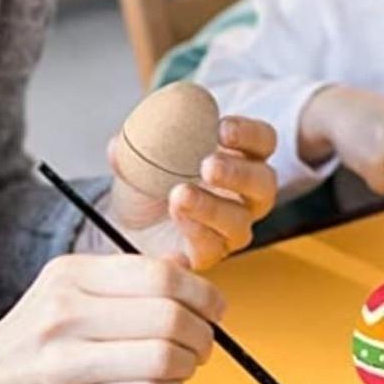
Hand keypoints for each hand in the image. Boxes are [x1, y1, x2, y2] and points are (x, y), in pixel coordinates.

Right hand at [0, 254, 224, 383]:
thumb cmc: (27, 340)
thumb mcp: (66, 290)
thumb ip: (125, 277)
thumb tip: (185, 263)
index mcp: (73, 275)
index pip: (161, 274)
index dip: (203, 292)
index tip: (214, 307)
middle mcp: (68, 312)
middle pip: (170, 315)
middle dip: (203, 333)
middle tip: (203, 343)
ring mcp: (68, 361)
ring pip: (165, 357)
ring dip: (189, 366)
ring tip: (182, 367)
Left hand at [107, 116, 276, 269]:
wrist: (127, 220)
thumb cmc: (148, 180)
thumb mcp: (138, 154)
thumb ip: (135, 144)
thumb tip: (119, 143)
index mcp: (239, 159)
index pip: (263, 142)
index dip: (250, 135)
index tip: (221, 129)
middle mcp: (245, 195)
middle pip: (264, 184)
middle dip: (238, 174)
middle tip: (207, 166)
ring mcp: (231, 228)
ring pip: (240, 223)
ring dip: (212, 208)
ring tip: (180, 195)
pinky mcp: (211, 254)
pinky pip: (213, 250)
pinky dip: (195, 235)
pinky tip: (175, 222)